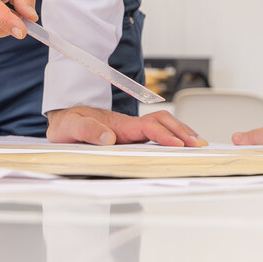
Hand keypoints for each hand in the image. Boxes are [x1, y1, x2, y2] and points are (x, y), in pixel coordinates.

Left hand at [46, 105, 206, 147]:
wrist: (63, 116)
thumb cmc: (66, 123)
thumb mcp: (69, 127)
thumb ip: (87, 130)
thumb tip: (108, 139)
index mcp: (117, 124)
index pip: (147, 127)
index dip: (164, 135)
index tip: (178, 145)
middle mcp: (128, 124)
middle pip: (163, 122)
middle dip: (183, 132)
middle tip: (199, 145)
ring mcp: (130, 128)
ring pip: (163, 124)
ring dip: (181, 131)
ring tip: (198, 142)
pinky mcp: (130, 133)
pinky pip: (156, 130)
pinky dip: (173, 133)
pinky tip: (181, 141)